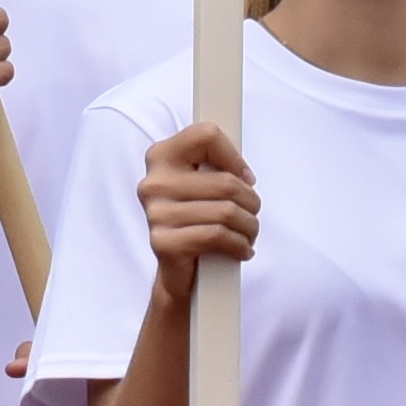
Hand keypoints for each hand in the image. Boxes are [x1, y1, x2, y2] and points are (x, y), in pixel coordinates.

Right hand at [139, 122, 257, 293]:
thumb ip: (217, 166)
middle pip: (225, 182)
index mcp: (162, 156)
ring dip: (249, 226)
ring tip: (248, 233)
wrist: (178, 270)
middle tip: (252, 213)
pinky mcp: (163, 242)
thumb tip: (244, 174)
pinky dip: (239, 244)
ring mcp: (155, 213)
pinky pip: (216, 236)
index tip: (245, 177)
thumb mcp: (203, 185)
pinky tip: (242, 248)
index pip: (206, 135)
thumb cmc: (196, 220)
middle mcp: (153, 182)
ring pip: (226, 212)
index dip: (233, 157)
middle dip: (251, 201)